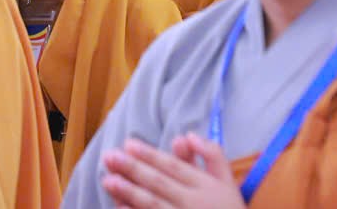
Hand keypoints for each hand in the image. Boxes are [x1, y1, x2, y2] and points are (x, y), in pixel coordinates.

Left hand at [101, 136, 243, 208]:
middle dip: (133, 169)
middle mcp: (194, 203)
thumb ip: (212, 155)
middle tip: (109, 157)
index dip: (150, 155)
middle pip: (159, 183)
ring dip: (129, 192)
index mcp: (207, 186)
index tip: (128, 144)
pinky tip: (119, 207)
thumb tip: (186, 135)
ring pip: (153, 204)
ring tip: (108, 180)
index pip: (174, 167)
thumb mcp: (228, 182)